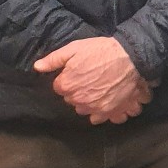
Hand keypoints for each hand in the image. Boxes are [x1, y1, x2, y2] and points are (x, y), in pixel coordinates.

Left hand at [34, 37, 152, 122]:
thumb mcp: (74, 48)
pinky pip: (112, 119)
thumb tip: (37, 67)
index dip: (69, 79)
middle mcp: (81, 102)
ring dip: (95, 105)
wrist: (131, 56)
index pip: (60, 88)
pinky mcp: (116, 111)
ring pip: (91, 112)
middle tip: (92, 79)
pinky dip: (114, 114)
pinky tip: (116, 103)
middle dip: (81, 93)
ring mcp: (99, 109)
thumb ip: (54, 59)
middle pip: (75, 102)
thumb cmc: (101, 50)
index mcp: (67, 86)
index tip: (78, 72)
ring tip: (104, 92)